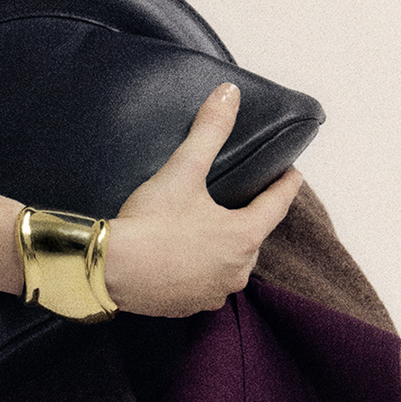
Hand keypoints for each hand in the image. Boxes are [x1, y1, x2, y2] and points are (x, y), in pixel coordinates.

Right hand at [100, 83, 303, 317]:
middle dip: (250, 218)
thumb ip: (209, 131)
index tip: (292, 173)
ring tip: (212, 230)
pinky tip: (188, 259)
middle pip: (255, 237)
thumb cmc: (150, 222)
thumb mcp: (182, 171)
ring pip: (232, 265)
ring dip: (226, 248)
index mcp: (244, 236)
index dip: (285, 185)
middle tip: (241, 200)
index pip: (277, 205)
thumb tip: (229, 94)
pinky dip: (203, 271)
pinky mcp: (189, 307)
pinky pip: (208, 285)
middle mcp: (237, 270)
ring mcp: (214, 292)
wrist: (109, 269)